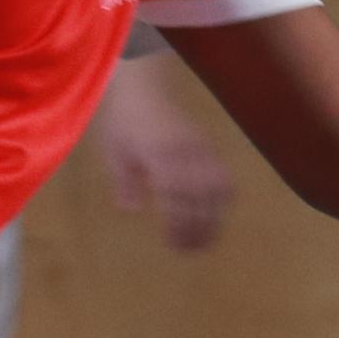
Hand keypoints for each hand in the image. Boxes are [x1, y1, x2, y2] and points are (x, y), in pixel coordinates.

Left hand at [95, 69, 235, 251]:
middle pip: (199, 196)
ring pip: (217, 188)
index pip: (174, 194)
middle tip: (189, 251)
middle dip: (197, 227)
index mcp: (158, 154)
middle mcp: (184, 152)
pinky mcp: (207, 147)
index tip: (173, 243)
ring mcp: (199, 149)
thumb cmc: (124, 120)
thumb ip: (124, 182)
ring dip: (214, 217)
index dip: (177, 222)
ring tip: (205, 240)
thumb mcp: (114, 152)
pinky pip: (223, 175)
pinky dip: (223, 198)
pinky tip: (216, 214)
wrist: (144, 86)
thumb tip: (131, 210)